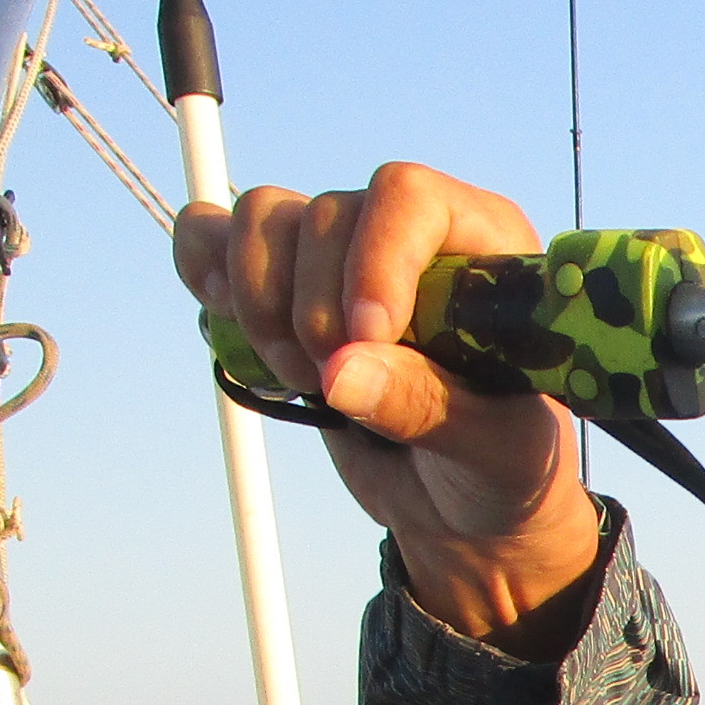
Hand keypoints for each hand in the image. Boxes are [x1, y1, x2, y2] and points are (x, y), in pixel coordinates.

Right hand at [172, 163, 601, 653]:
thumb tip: (339, 372)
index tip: (367, 337)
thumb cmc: (502, 469)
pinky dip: (202, 269)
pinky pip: (212, 234)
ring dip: (259, 303)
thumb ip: (426, 405)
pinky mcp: (281, 285)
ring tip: (300, 378)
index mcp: (485, 251)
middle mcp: (409, 233)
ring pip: (265, 217)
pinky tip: (229, 326)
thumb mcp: (492, 452)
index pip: (410, 198)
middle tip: (332, 389)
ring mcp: (339, 254)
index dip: (374, 259)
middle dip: (312, 311)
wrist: (463, 506)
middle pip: (326, 214)